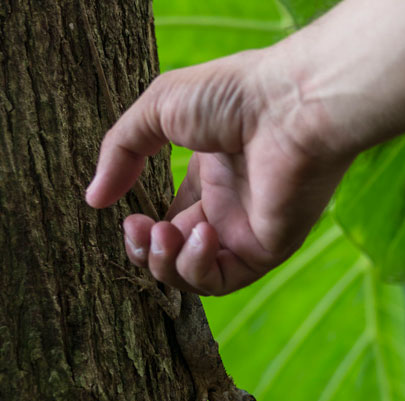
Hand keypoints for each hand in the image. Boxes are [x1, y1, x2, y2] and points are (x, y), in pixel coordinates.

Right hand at [85, 47, 350, 294]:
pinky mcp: (264, 253)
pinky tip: (198, 233)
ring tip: (162, 233)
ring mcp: (245, 234)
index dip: (141, 230)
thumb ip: (121, 152)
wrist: (291, 106)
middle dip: (145, 251)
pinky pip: (220, 281)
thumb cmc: (234, 95)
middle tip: (138, 229)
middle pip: (174, 254)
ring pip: (193, 276)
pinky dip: (196, 266)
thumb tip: (93, 198)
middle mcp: (228, 209)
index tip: (125, 215)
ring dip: (165, 262)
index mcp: (210, 177)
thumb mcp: (159, 110)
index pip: (169, 221)